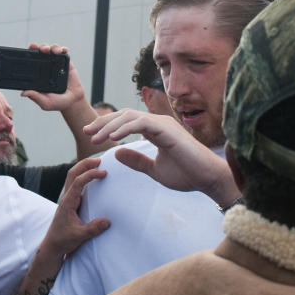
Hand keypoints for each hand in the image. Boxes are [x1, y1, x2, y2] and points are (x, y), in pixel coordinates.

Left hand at [20, 43, 86, 112]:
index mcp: (39, 74)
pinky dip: (63, 49)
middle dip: (41, 47)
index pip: (32, 61)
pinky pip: (64, 53)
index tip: (29, 50)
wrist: (73, 101)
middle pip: (42, 52)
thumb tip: (23, 93)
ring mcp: (57, 64)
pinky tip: (63, 50)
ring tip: (55, 51)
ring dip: (52, 47)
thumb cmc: (58, 102)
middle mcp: (46, 67)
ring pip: (52, 50)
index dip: (30, 53)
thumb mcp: (45, 102)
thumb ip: (35, 97)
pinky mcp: (66, 63)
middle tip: (43, 50)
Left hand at [42, 158, 109, 256]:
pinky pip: (76, 184)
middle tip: (100, 160)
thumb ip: (92, 229)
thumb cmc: (63, 240)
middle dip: (85, 164)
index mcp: (67, 202)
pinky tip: (94, 178)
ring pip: (73, 177)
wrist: (52, 245)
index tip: (103, 173)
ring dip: (84, 168)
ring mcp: (68, 199)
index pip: (77, 182)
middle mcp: (66, 198)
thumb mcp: (79, 236)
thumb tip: (107, 221)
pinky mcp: (71, 203)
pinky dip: (84, 176)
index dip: (90, 174)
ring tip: (98, 164)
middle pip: (72, 173)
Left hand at [85, 109, 238, 203]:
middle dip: (103, 122)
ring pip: (130, 116)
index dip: (107, 126)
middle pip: (124, 115)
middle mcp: (158, 123)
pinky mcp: (167, 129)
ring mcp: (163, 124)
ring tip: (95, 138)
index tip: (91, 135)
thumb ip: (137, 161)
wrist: (207, 179)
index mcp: (155, 130)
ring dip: (109, 126)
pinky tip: (112, 138)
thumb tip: (116, 153)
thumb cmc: (187, 174)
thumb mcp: (155, 169)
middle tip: (87, 132)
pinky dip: (124, 129)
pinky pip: (140, 123)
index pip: (126, 121)